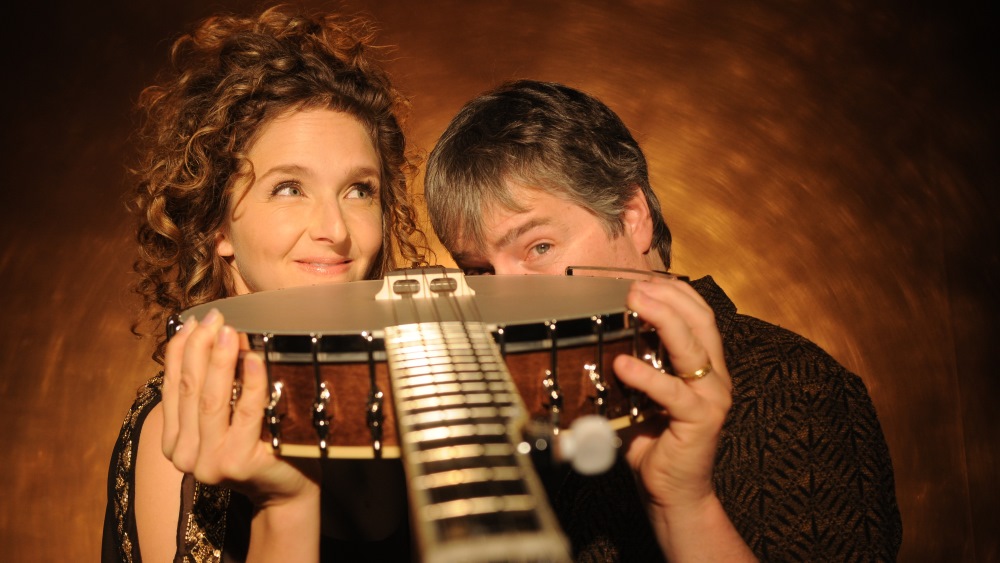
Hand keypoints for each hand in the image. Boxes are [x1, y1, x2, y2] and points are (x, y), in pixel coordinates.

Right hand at [160, 309, 318, 506]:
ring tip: (230, 332)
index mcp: (173, 441)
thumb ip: (210, 389)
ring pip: (212, 400)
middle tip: (215, 318)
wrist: (286, 490)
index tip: (194, 321)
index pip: (172, 386)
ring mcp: (209, 462)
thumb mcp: (225, 418)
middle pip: (190, 389)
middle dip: (200, 348)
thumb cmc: (258, 446)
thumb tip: (206, 334)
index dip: (181, 351)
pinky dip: (251, 384)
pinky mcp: (238, 462)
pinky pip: (246, 413)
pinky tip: (255, 358)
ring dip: (221, 361)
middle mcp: (184, 455)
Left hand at [613, 278, 732, 511]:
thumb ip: (630, 365)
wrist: (673, 491)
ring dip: (663, 319)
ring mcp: (712, 396)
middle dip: (667, 296)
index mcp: (706, 363)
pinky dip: (647, 375)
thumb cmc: (653, 440)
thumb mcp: (640, 394)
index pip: (698, 313)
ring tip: (635, 302)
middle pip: (699, 320)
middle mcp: (715, 375)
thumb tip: (591, 336)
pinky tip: (622, 365)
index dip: (673, 290)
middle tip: (633, 285)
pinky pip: (673, 391)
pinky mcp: (701, 419)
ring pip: (693, 347)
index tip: (642, 276)